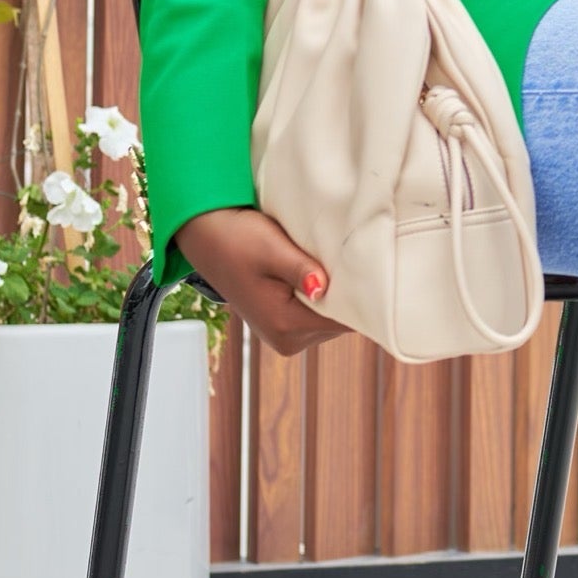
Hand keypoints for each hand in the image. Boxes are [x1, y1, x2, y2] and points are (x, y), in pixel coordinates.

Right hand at [174, 206, 350, 356]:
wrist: (206, 237)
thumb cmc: (235, 238)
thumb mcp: (271, 249)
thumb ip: (300, 270)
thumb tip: (324, 289)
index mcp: (285, 326)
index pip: (345, 321)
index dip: (362, 295)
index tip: (371, 270)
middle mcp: (287, 340)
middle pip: (341, 322)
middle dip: (348, 295)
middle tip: (350, 261)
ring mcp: (284, 337)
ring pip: (331, 319)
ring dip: (335, 294)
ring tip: (328, 265)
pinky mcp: (283, 327)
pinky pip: (317, 315)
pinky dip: (322, 296)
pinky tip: (317, 273)